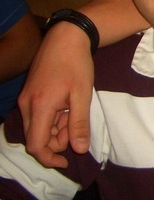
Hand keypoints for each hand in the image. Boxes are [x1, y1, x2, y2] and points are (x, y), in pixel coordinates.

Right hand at [17, 22, 93, 167]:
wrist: (66, 38)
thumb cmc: (77, 65)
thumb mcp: (82, 95)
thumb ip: (79, 124)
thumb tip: (79, 150)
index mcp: (39, 107)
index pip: (36, 145)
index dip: (50, 158)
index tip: (67, 160)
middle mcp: (26, 105)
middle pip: (36, 138)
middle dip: (57, 140)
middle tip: (77, 124)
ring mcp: (26, 99)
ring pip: (37, 127)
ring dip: (55, 128)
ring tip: (74, 110)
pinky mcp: (29, 94)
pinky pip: (37, 116)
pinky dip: (52, 118)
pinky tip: (66, 106)